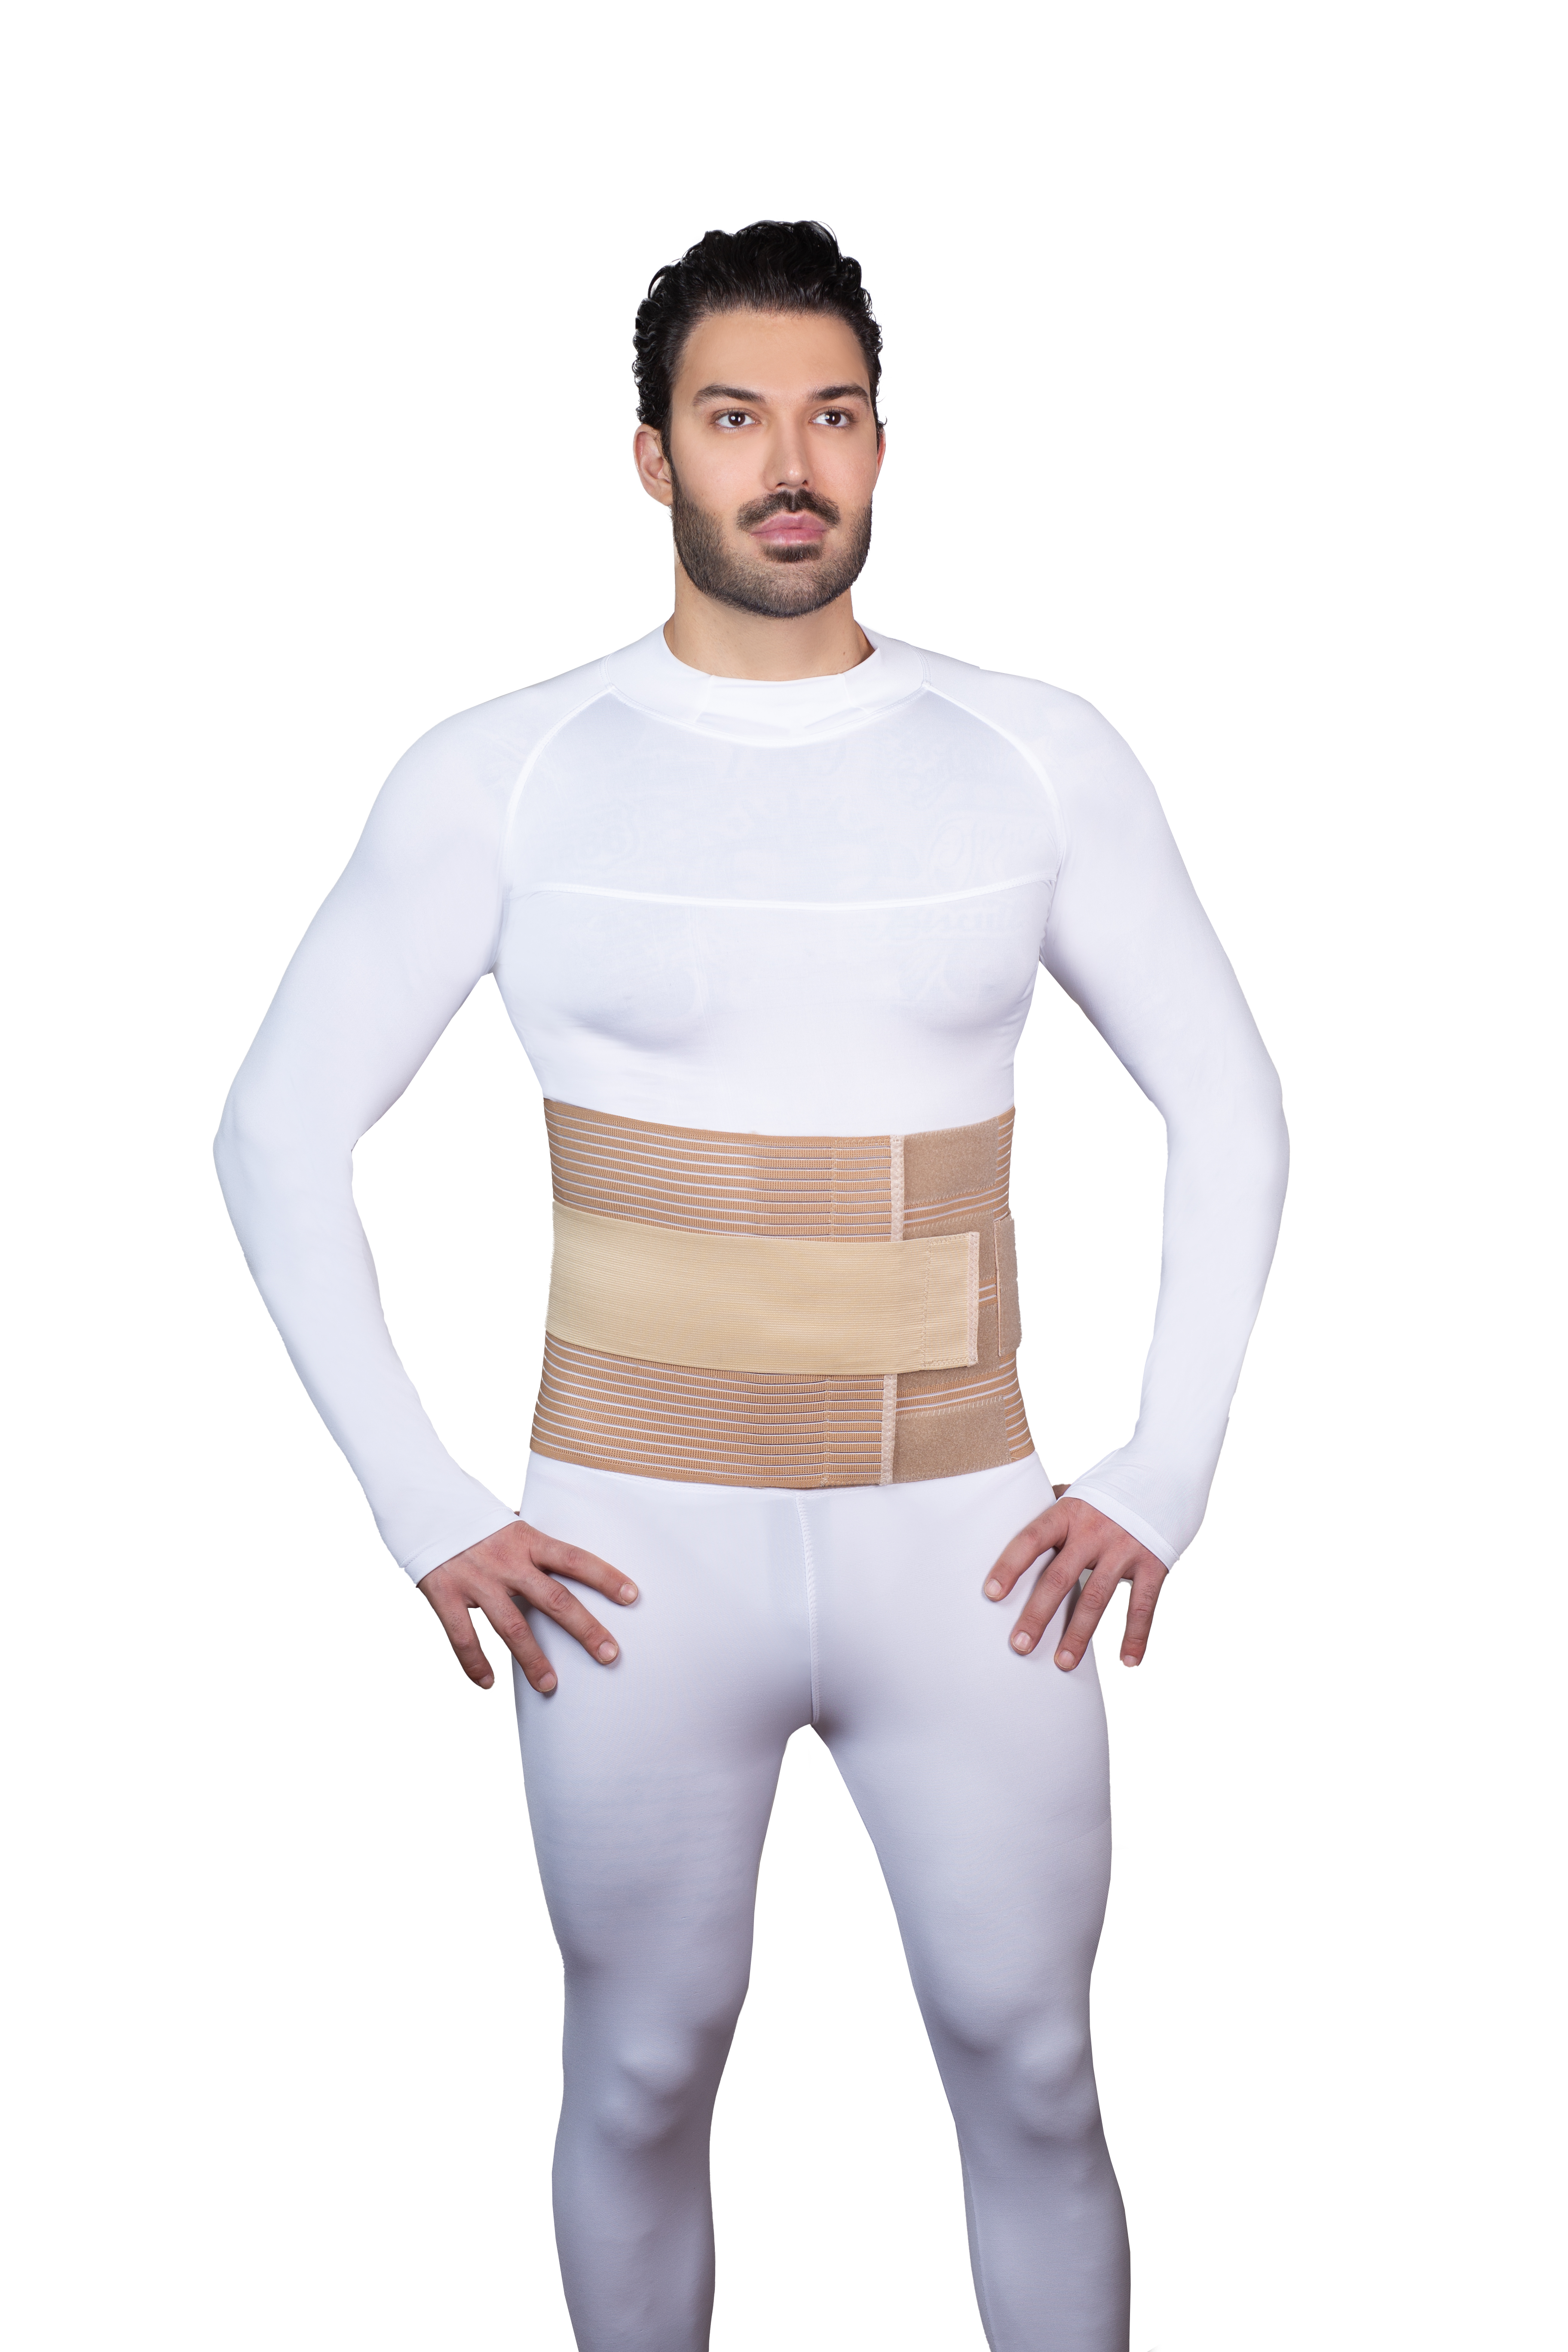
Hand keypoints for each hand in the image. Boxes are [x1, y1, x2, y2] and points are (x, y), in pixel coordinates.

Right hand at [417, 1519, 638, 1694]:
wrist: (420, 1502)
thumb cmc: (471, 1513)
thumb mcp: (507, 1519)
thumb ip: (532, 1538)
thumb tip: (561, 1542)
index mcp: (527, 1538)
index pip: (574, 1558)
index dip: (604, 1576)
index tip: (632, 1596)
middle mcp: (505, 1560)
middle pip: (553, 1599)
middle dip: (584, 1630)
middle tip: (610, 1655)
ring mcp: (475, 1579)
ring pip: (511, 1627)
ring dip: (533, 1660)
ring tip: (550, 1686)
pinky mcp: (444, 1593)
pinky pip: (463, 1636)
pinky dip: (475, 1663)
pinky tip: (488, 1683)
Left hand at [983, 1492, 1167, 1670]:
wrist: (1167, 1471)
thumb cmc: (1113, 1487)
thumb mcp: (1080, 1491)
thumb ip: (1053, 1508)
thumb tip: (1016, 1515)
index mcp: (1069, 1512)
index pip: (1032, 1539)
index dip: (1011, 1565)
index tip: (992, 1594)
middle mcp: (1095, 1531)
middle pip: (1059, 1577)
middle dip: (1038, 1615)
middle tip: (1019, 1645)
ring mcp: (1125, 1548)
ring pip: (1097, 1598)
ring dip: (1079, 1634)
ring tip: (1063, 1663)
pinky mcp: (1154, 1563)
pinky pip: (1143, 1606)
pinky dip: (1136, 1636)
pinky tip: (1128, 1662)